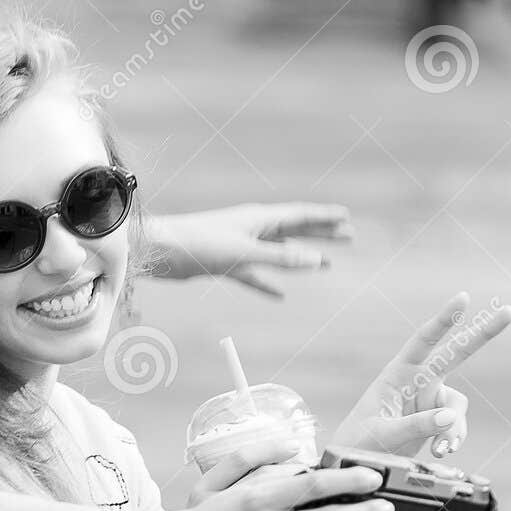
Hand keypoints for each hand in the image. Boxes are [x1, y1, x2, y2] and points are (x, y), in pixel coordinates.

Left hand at [145, 202, 351, 296]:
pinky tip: (281, 295)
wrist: (160, 251)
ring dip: (302, 259)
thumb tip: (317, 262)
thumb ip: (281, 259)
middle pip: (295, 231)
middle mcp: (252, 229)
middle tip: (349, 237)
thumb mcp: (245, 253)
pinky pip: (255, 275)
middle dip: (322, 234)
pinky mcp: (225, 264)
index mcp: (259, 218)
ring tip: (325, 264)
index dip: (325, 217)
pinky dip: (269, 284)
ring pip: (279, 253)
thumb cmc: (200, 244)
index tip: (347, 217)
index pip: (300, 215)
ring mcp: (239, 246)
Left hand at [330, 292, 510, 460]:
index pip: (423, 341)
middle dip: (483, 334)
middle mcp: (418, 381)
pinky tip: (441, 451)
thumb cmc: (359, 442)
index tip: (464, 298)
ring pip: (457, 405)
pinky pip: (456, 424)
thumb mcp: (382, 434)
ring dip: (453, 427)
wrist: (356, 463)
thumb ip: (414, 425)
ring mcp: (429, 400)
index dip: (444, 320)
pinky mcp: (436, 420)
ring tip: (439, 450)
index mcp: (398, 374)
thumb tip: (448, 417)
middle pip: (455, 354)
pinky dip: (453, 437)